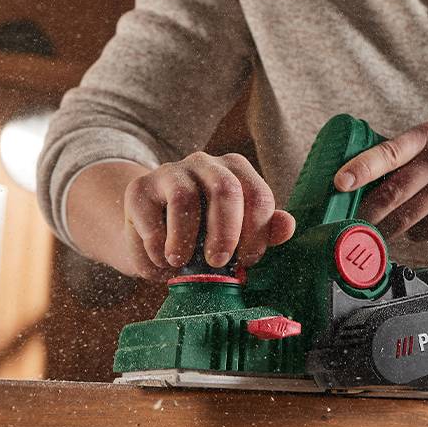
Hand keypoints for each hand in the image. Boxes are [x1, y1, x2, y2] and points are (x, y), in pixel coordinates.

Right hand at [122, 152, 294, 277]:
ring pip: (185, 198)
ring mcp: (171, 171)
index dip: (256, 233)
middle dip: (225, 232)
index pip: (258, 195)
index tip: (246, 262)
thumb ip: (264, 230)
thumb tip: (288, 226)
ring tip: (179, 263)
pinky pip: (150, 217)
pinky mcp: (139, 187)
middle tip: (217, 262)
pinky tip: (160, 260)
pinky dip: (156, 247)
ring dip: (184, 239)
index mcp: (236, 170)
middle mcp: (206, 162)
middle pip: (226, 189)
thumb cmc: (201, 235)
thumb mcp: (236, 235)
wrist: (150, 233)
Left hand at [333, 120, 427, 240]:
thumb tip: (360, 176)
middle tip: (354, 220)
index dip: (360, 169)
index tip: (339, 183)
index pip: (387, 152)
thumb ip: (408, 155)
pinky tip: (417, 229)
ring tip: (379, 230)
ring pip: (406, 215)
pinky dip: (414, 234)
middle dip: (367, 210)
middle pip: (393, 190)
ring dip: (387, 228)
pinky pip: (425, 230)